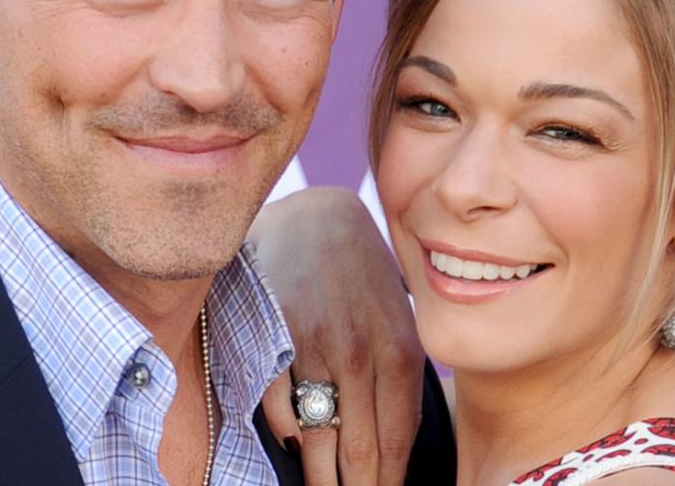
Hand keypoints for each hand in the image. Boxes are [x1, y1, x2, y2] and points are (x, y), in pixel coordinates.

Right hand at [249, 185, 423, 485]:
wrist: (316, 216)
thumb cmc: (362, 274)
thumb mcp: (399, 317)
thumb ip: (400, 375)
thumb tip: (397, 446)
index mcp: (401, 349)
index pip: (398, 444)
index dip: (389, 484)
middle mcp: (361, 352)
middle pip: (360, 453)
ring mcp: (314, 346)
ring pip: (319, 441)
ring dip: (322, 478)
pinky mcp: (274, 336)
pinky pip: (278, 409)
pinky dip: (287, 436)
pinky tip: (295, 448)